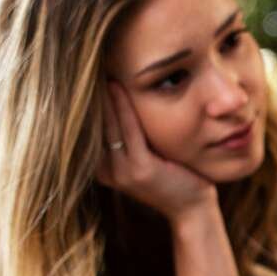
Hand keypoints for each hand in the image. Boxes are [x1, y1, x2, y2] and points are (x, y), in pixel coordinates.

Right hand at [96, 82, 216, 222]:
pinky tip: (117, 87)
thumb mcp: (144, 156)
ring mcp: (121, 172)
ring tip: (99, 71)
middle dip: (91, 97)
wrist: (192, 207)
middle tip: (86, 68)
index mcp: (103, 168)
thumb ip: (128, 135)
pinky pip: (128, 131)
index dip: (86, 104)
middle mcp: (106, 171)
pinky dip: (122, 107)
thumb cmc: (173, 176)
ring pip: (108, 125)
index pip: (88, 130)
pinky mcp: (140, 170)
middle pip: (93, 126)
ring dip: (103, 97)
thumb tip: (119, 99)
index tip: (84, 77)